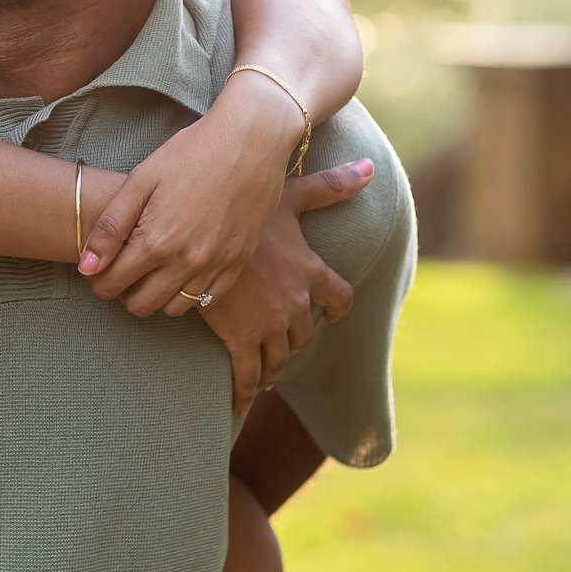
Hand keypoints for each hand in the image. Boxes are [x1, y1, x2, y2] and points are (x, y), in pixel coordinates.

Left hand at [79, 78, 308, 314]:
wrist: (252, 141)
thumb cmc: (191, 153)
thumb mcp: (141, 180)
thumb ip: (110, 227)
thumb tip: (86, 267)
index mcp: (157, 241)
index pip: (111, 286)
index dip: (98, 280)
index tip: (99, 267)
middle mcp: (187, 262)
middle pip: (140, 306)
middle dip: (123, 291)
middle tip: (124, 267)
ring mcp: (216, 266)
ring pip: (173, 308)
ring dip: (156, 295)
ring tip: (153, 267)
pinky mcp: (238, 264)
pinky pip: (206, 300)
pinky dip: (188, 292)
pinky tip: (182, 266)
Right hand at [196, 164, 367, 414]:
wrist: (200, 229)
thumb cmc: (243, 204)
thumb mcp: (288, 194)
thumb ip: (330, 186)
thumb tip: (370, 168)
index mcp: (309, 268)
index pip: (338, 296)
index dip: (336, 308)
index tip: (330, 316)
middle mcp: (296, 300)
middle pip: (304, 334)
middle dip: (293, 342)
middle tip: (279, 345)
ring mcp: (270, 322)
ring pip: (279, 358)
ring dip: (271, 369)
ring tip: (260, 375)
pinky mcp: (241, 338)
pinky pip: (247, 375)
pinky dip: (245, 391)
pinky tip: (239, 402)